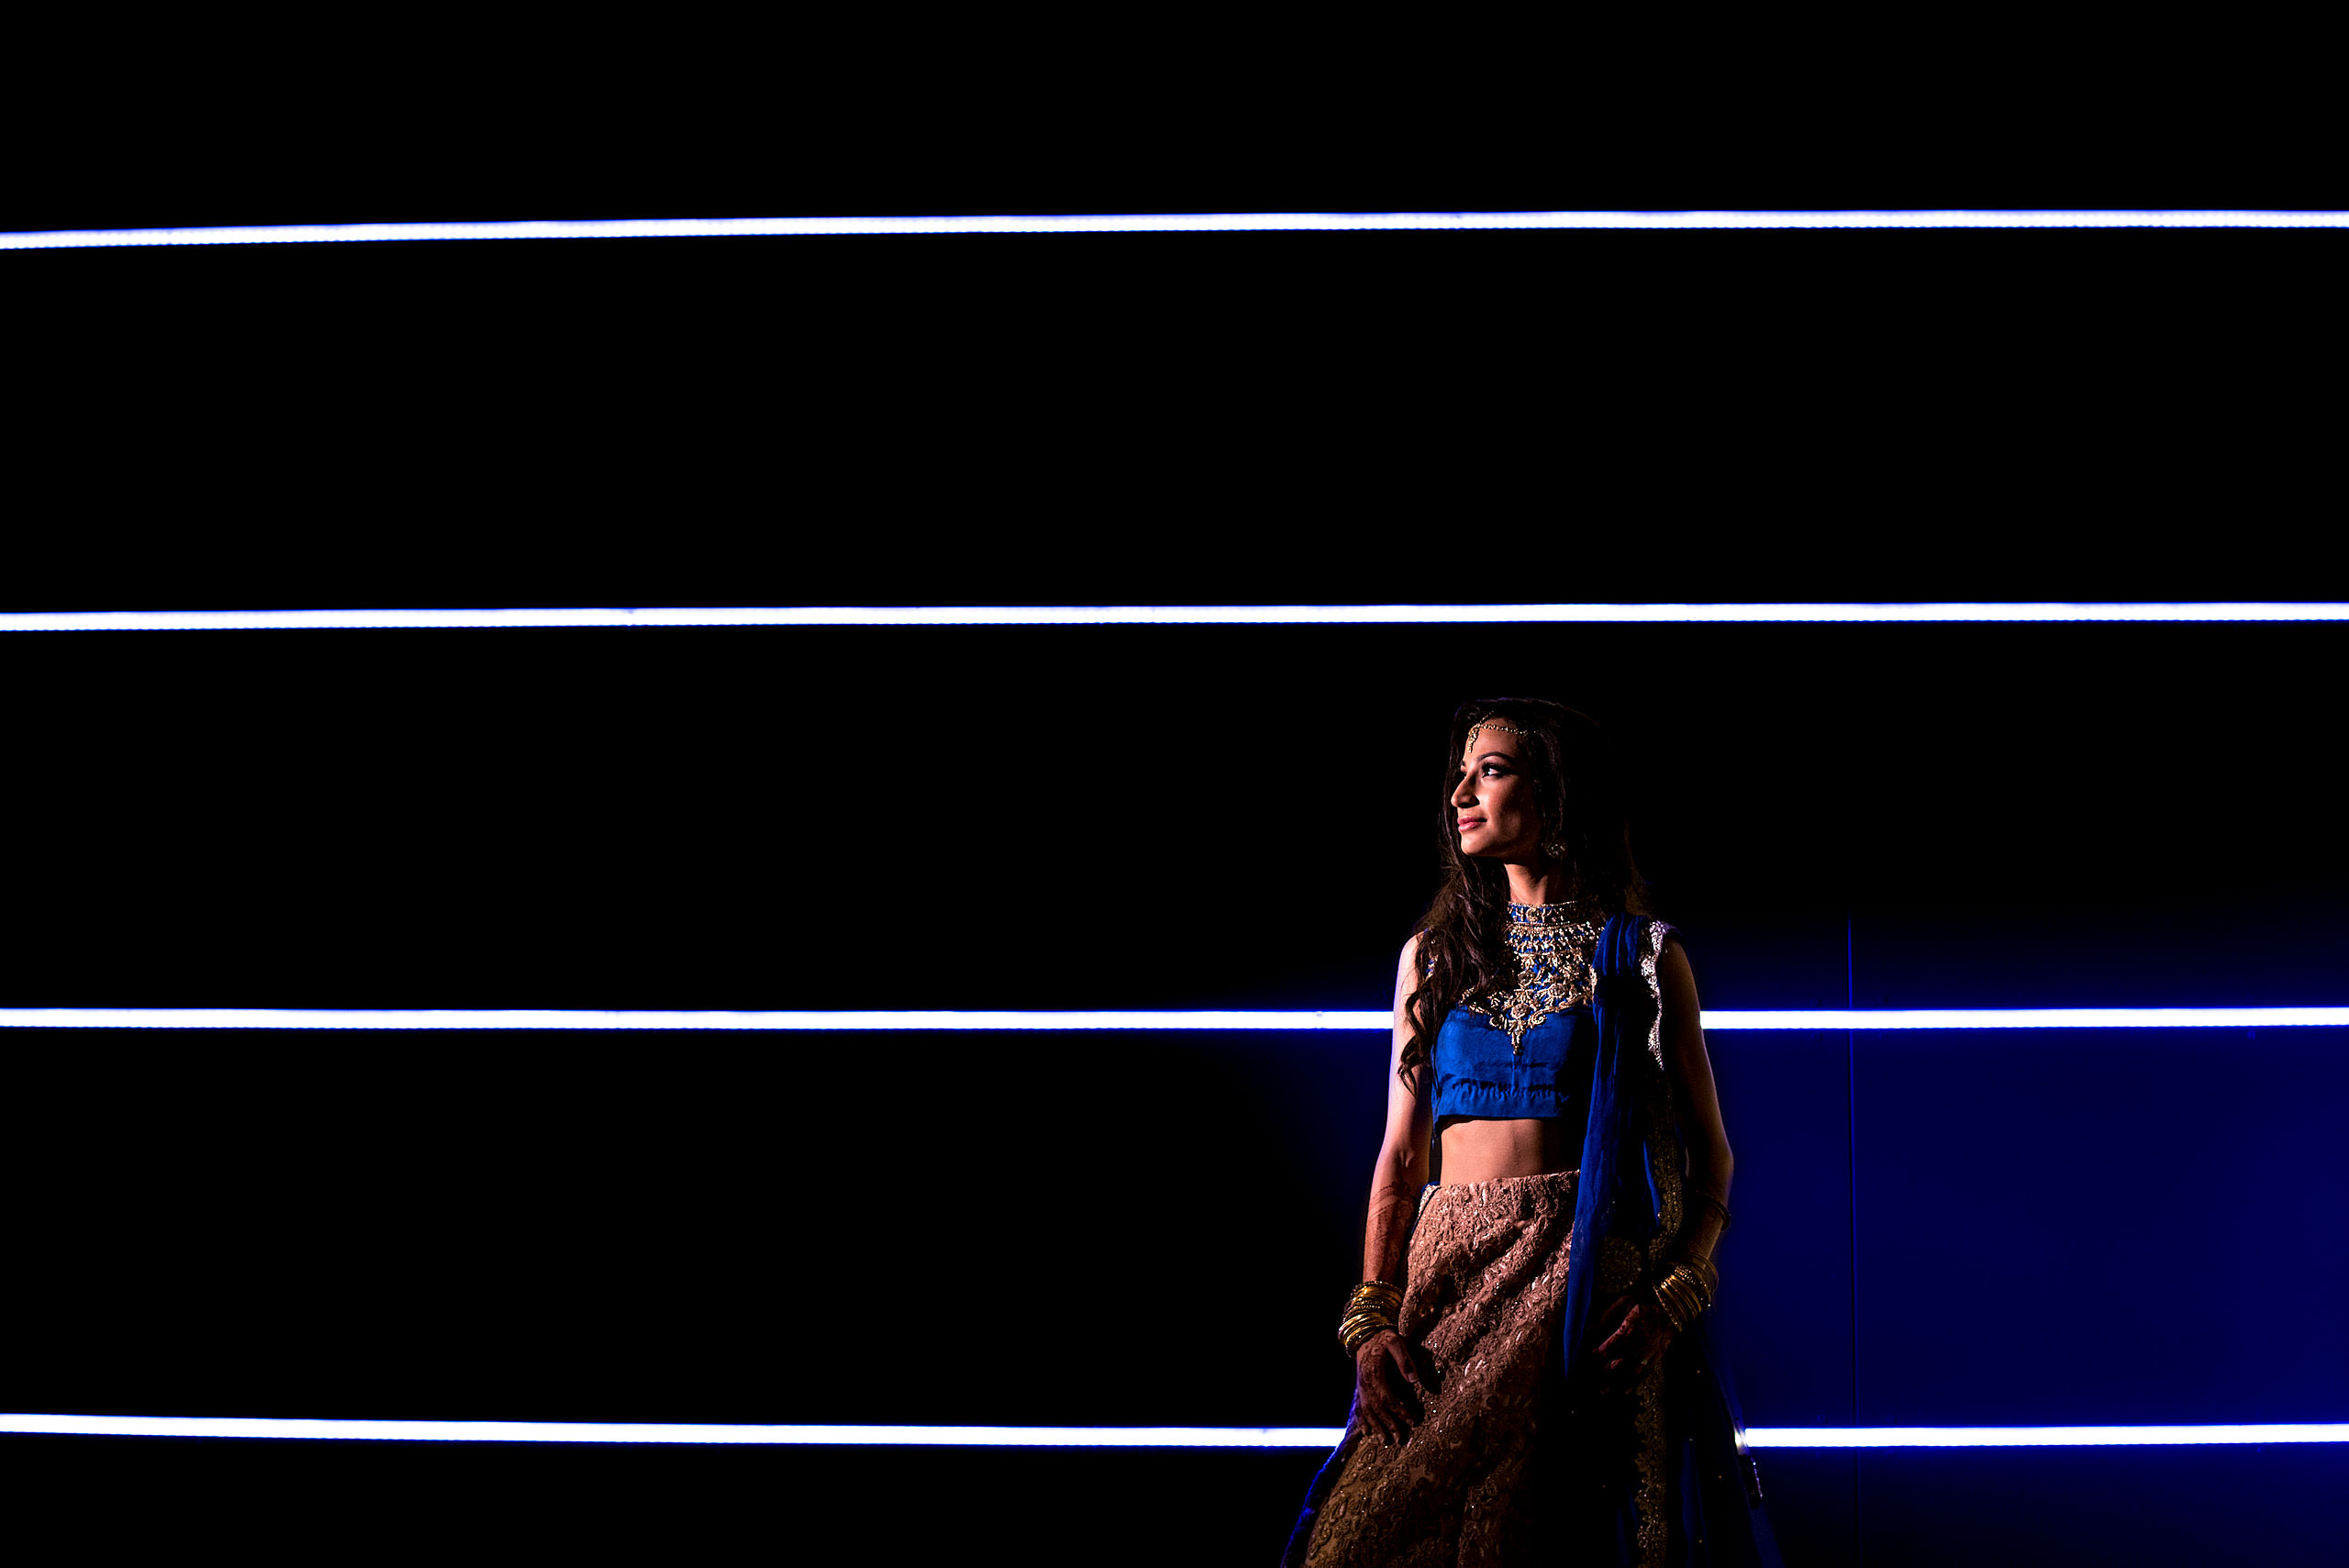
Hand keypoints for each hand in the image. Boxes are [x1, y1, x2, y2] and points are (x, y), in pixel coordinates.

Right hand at [1353, 1329, 1432, 1445]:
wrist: (1365, 1334)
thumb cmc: (1383, 1338)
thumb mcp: (1395, 1342)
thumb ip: (1404, 1360)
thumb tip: (1414, 1381)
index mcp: (1374, 1373)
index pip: (1388, 1398)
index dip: (1400, 1411)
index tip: (1412, 1421)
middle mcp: (1365, 1383)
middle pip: (1377, 1409)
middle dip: (1389, 1425)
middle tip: (1400, 1439)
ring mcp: (1361, 1387)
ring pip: (1367, 1411)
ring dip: (1376, 1426)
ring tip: (1384, 1440)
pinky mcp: (1360, 1387)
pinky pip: (1359, 1407)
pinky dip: (1362, 1420)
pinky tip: (1366, 1432)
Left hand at [1586, 1292, 1674, 1396]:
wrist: (1673, 1303)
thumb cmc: (1645, 1298)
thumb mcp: (1625, 1300)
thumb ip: (1607, 1315)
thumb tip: (1590, 1329)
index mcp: (1635, 1325)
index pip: (1613, 1342)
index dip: (1599, 1351)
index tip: (1588, 1356)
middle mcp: (1644, 1340)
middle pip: (1622, 1361)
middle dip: (1604, 1370)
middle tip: (1590, 1376)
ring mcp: (1653, 1350)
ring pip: (1633, 1372)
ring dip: (1617, 1382)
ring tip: (1602, 1391)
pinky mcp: (1659, 1355)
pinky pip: (1646, 1373)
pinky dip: (1635, 1383)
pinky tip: (1624, 1391)